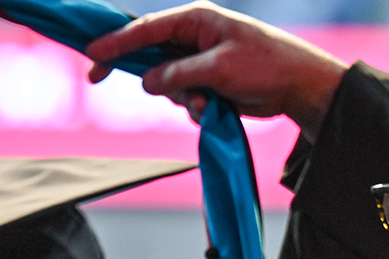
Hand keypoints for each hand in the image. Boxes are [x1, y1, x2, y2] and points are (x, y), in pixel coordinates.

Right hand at [83, 1, 344, 136]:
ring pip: (165, 81)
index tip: (91, 52)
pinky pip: (182, 96)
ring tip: (206, 102)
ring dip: (179, 97)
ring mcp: (198, 59)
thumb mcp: (218, 69)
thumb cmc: (265, 66)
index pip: (146, 29)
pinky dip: (192, 106)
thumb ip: (178, 74)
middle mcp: (193, 36)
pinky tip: (213, 108)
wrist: (298, 86)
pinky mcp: (207, 81)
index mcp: (196, 20)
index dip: (115, 41)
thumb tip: (147, 82)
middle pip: (147, 52)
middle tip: (96, 78)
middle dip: (134, 70)